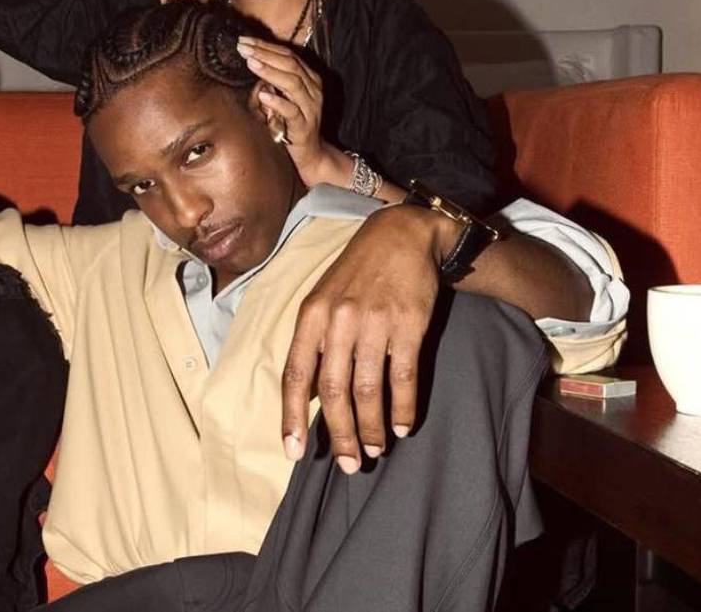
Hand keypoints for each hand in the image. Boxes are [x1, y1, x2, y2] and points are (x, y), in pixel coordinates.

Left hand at [236, 36, 348, 186]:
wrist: (311, 155)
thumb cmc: (292, 124)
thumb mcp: (283, 98)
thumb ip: (273, 81)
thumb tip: (250, 62)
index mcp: (309, 79)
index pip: (287, 55)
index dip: (266, 46)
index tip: (244, 40)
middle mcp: (312, 90)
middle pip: (290, 63)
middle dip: (264, 53)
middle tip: (243, 48)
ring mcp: (310, 108)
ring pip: (292, 82)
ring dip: (269, 71)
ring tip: (251, 63)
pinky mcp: (304, 126)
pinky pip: (291, 111)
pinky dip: (277, 101)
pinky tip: (262, 94)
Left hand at [280, 205, 457, 473]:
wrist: (401, 235)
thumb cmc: (357, 273)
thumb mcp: (323, 298)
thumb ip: (313, 342)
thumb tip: (308, 395)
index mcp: (311, 316)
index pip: (295, 375)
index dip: (292, 417)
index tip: (294, 452)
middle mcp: (338, 320)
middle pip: (334, 391)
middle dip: (341, 435)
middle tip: (350, 465)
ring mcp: (374, 323)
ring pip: (368, 390)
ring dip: (373, 427)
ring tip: (376, 449)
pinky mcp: (408, 325)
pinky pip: (403, 378)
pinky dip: (403, 408)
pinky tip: (404, 426)